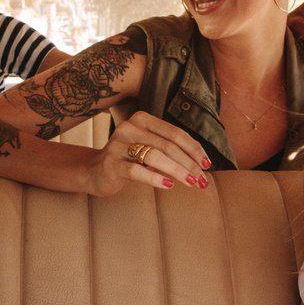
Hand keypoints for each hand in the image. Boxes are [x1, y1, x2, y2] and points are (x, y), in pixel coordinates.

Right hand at [87, 111, 209, 196]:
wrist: (95, 172)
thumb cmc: (129, 160)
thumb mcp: (149, 148)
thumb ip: (169, 149)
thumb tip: (202, 163)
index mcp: (142, 119)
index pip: (175, 133)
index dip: (194, 149)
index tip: (207, 165)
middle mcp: (129, 127)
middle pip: (167, 145)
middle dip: (188, 163)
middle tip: (202, 179)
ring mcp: (118, 145)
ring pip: (154, 156)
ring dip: (177, 170)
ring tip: (191, 182)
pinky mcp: (112, 163)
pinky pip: (137, 170)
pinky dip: (155, 178)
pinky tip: (169, 185)